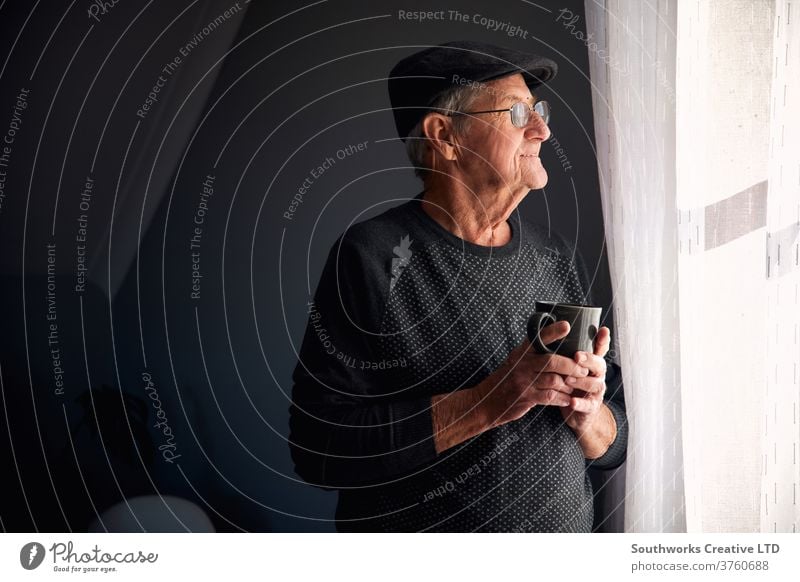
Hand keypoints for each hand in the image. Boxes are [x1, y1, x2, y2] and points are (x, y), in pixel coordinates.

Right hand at [476, 321, 590, 428]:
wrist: (486, 400)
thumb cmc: (506, 378)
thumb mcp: (515, 360)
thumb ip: (532, 351)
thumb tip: (554, 337)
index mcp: (521, 352)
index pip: (538, 338)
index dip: (553, 331)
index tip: (567, 325)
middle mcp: (522, 365)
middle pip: (551, 361)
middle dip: (571, 365)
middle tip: (584, 369)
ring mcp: (523, 382)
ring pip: (554, 380)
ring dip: (570, 383)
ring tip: (579, 384)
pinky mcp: (526, 398)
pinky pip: (550, 397)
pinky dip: (562, 397)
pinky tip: (568, 398)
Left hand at [559, 326, 609, 438]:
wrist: (577, 411)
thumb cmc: (573, 383)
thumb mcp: (572, 365)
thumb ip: (570, 349)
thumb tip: (562, 324)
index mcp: (593, 363)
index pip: (601, 349)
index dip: (603, 340)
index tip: (602, 330)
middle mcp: (598, 375)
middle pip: (599, 365)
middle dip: (589, 360)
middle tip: (576, 356)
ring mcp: (596, 392)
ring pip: (594, 385)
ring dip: (581, 382)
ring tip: (568, 380)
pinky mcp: (591, 407)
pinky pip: (588, 405)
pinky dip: (580, 403)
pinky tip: (571, 402)